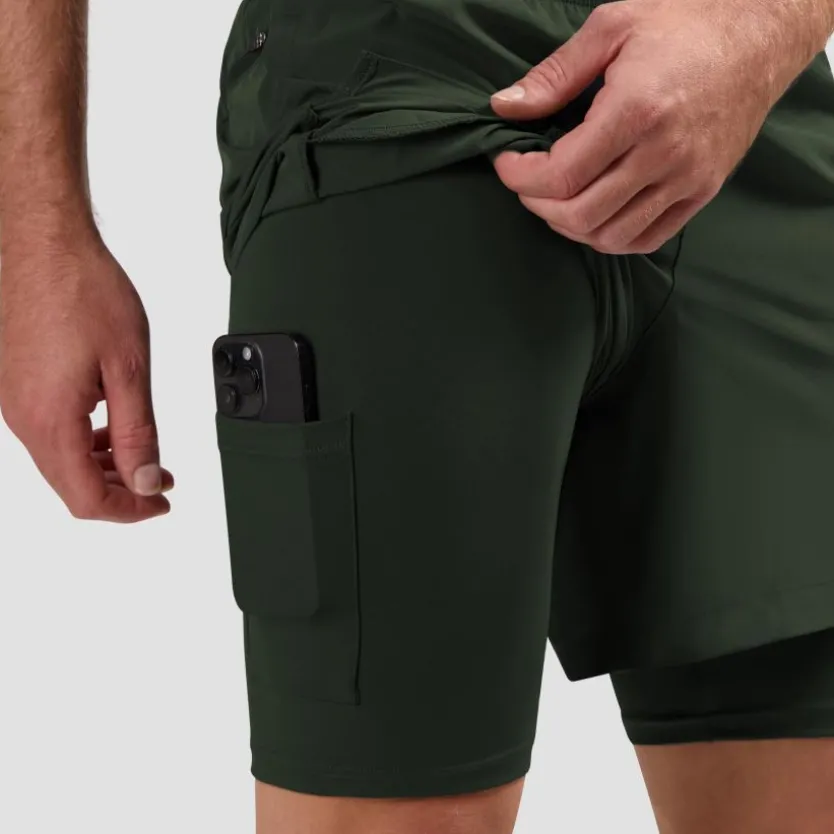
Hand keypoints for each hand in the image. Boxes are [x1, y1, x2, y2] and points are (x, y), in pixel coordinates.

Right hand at [0, 231, 173, 522]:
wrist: (42, 241)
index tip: (160, 503)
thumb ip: (138, 433)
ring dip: (104, 465)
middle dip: (120, 490)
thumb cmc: (83, 290)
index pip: (86, 497)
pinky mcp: (13, 382)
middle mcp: (21, 416)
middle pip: (70, 484)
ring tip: (144, 455)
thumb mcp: (128, 368)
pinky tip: (112, 424)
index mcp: (49, 420)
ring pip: (60, 458)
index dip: (129, 511)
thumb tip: (144, 480)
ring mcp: (12, 399)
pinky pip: (50, 429)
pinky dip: (85, 439)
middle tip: (160, 482)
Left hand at [490, 0, 820, 253]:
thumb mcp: (612, 27)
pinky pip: (647, 239)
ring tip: (557, 198)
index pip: (561, 174)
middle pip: (580, 215)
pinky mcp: (702, 192)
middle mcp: (664, 154)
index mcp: (637, 111)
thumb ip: (554, 75)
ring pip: (611, 236)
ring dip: (570, 226)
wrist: (762, 33)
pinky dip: (610, 237)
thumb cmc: (687, 22)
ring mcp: (687, 179)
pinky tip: (594, 214)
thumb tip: (504, 107)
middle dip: (538, 204)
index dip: (521, 177)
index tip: (507, 161)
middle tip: (528, 181)